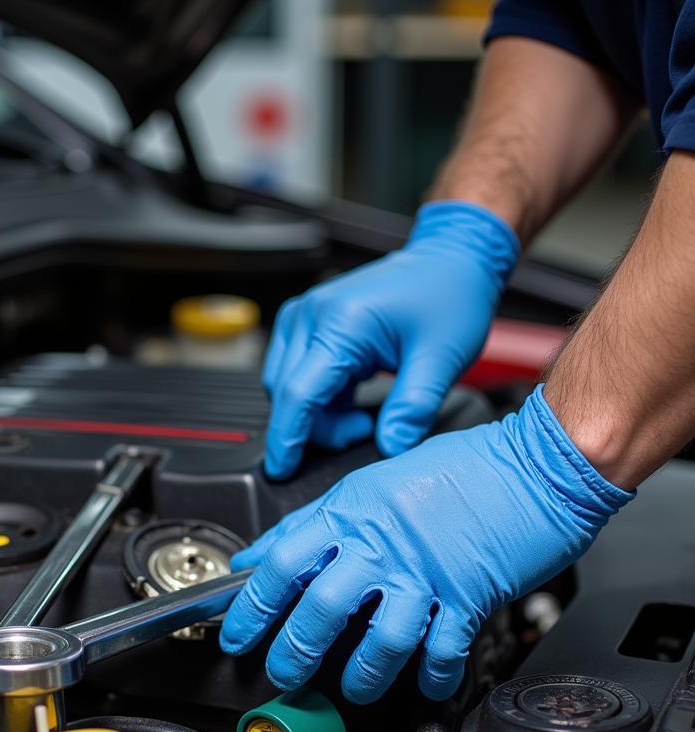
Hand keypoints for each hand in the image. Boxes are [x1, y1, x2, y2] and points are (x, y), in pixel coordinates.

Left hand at [221, 387, 632, 702]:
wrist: (539, 462)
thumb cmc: (462, 468)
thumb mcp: (372, 482)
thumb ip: (316, 521)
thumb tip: (266, 552)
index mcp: (354, 511)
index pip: (284, 560)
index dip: (252, 603)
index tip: (237, 632)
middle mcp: (383, 543)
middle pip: (321, 607)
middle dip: (295, 651)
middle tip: (284, 673)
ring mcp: (426, 572)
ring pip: (379, 639)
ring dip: (362, 675)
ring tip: (354, 689)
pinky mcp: (470, 595)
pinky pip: (442, 650)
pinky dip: (431, 676)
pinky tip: (425, 685)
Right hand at [262, 200, 518, 478]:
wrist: (451, 258)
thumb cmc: (449, 296)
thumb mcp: (442, 358)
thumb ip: (413, 408)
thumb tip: (390, 447)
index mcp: (340, 323)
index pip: (298, 393)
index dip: (287, 438)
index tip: (281, 471)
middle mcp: (312, 316)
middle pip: (287, 393)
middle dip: (317, 428)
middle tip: (365, 431)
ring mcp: (306, 316)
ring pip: (287, 385)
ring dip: (317, 413)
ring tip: (363, 416)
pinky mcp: (308, 323)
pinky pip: (296, 373)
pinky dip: (319, 398)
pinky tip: (353, 399)